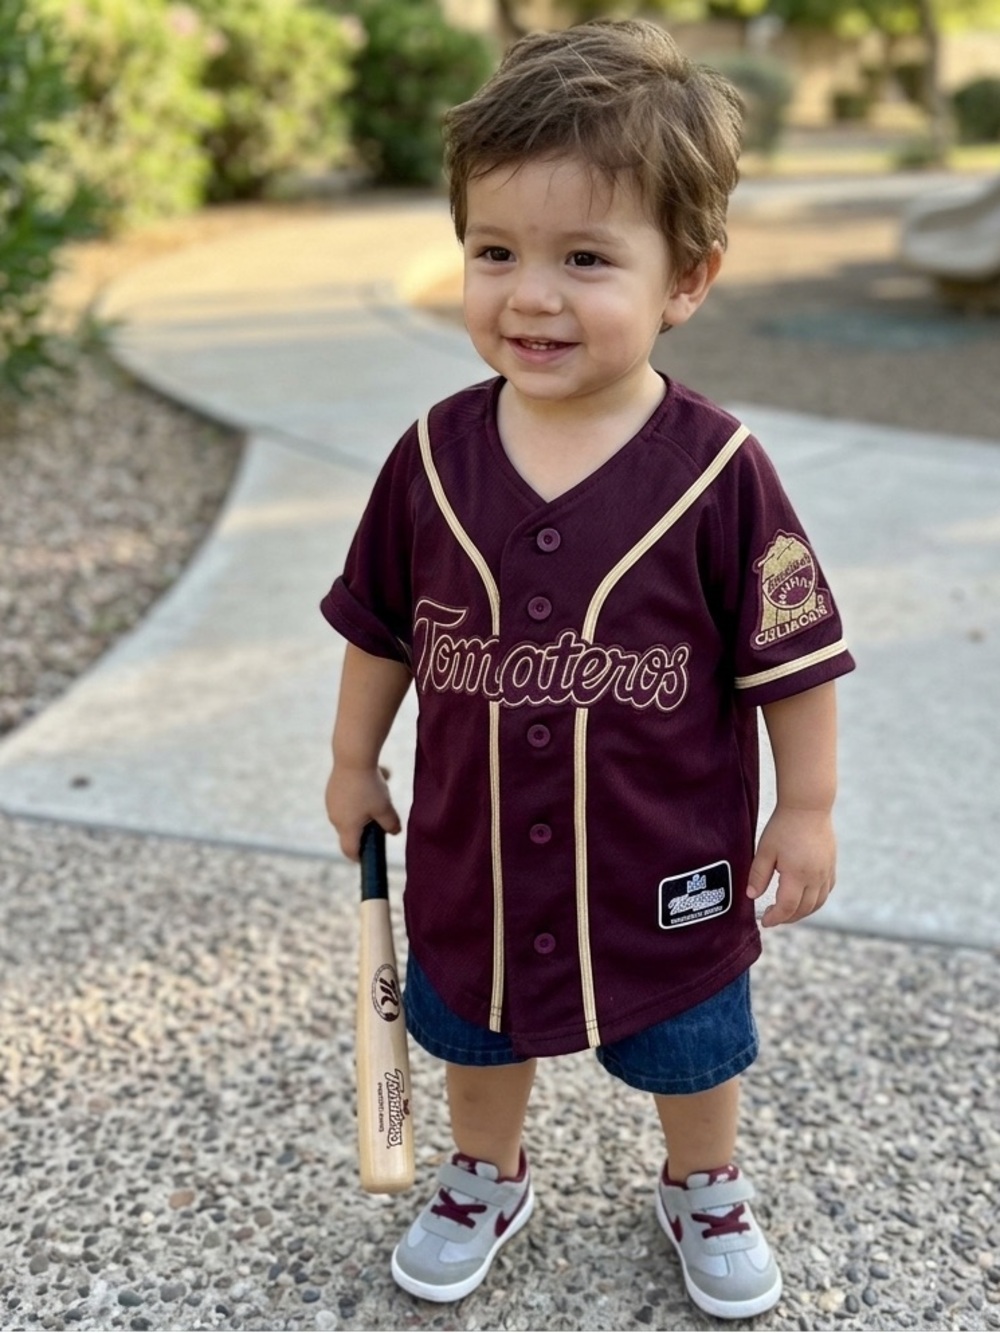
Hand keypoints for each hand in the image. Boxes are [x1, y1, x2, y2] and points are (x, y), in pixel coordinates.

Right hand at [325, 762, 399, 859]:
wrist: (352, 757)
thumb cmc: (369, 785)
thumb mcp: (385, 808)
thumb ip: (391, 824)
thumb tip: (395, 832)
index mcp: (347, 827)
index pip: (350, 851)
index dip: (360, 857)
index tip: (369, 858)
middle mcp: (335, 818)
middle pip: (351, 832)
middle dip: (367, 828)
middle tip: (382, 819)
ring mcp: (331, 804)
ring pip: (351, 814)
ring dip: (365, 809)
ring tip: (380, 791)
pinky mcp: (332, 791)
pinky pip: (348, 800)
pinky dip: (359, 796)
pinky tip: (373, 779)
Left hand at [747, 806, 835, 927]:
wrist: (808, 806)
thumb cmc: (783, 826)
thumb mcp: (764, 850)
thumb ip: (758, 875)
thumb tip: (751, 896)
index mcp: (797, 874)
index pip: (787, 907)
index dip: (775, 918)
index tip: (765, 921)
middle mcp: (815, 877)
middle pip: (804, 909)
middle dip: (787, 917)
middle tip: (773, 917)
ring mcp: (826, 872)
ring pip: (818, 903)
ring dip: (803, 912)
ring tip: (787, 911)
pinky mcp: (831, 865)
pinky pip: (826, 891)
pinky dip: (816, 901)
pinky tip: (805, 898)